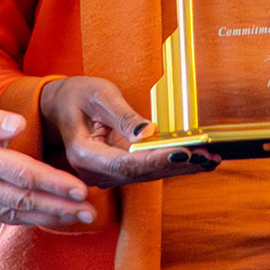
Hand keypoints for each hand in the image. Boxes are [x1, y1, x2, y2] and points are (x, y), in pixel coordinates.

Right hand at [0, 85, 93, 227]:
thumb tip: (17, 126)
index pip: (21, 174)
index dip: (54, 184)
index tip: (81, 190)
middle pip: (22, 200)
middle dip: (59, 209)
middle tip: (91, 215)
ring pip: (9, 211)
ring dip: (44, 217)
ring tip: (73, 221)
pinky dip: (17, 219)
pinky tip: (33, 219)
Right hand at [40, 76, 213, 186]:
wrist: (57, 108)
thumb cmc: (75, 96)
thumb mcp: (97, 95)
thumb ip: (122, 114)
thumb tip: (148, 132)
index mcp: (85, 155)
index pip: (126, 164)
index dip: (156, 159)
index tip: (182, 152)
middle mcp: (96, 172)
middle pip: (143, 174)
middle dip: (178, 165)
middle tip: (208, 156)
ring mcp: (107, 175)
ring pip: (149, 175)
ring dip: (181, 167)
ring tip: (211, 158)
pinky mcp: (119, 171)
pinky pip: (148, 169)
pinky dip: (173, 163)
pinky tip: (199, 160)